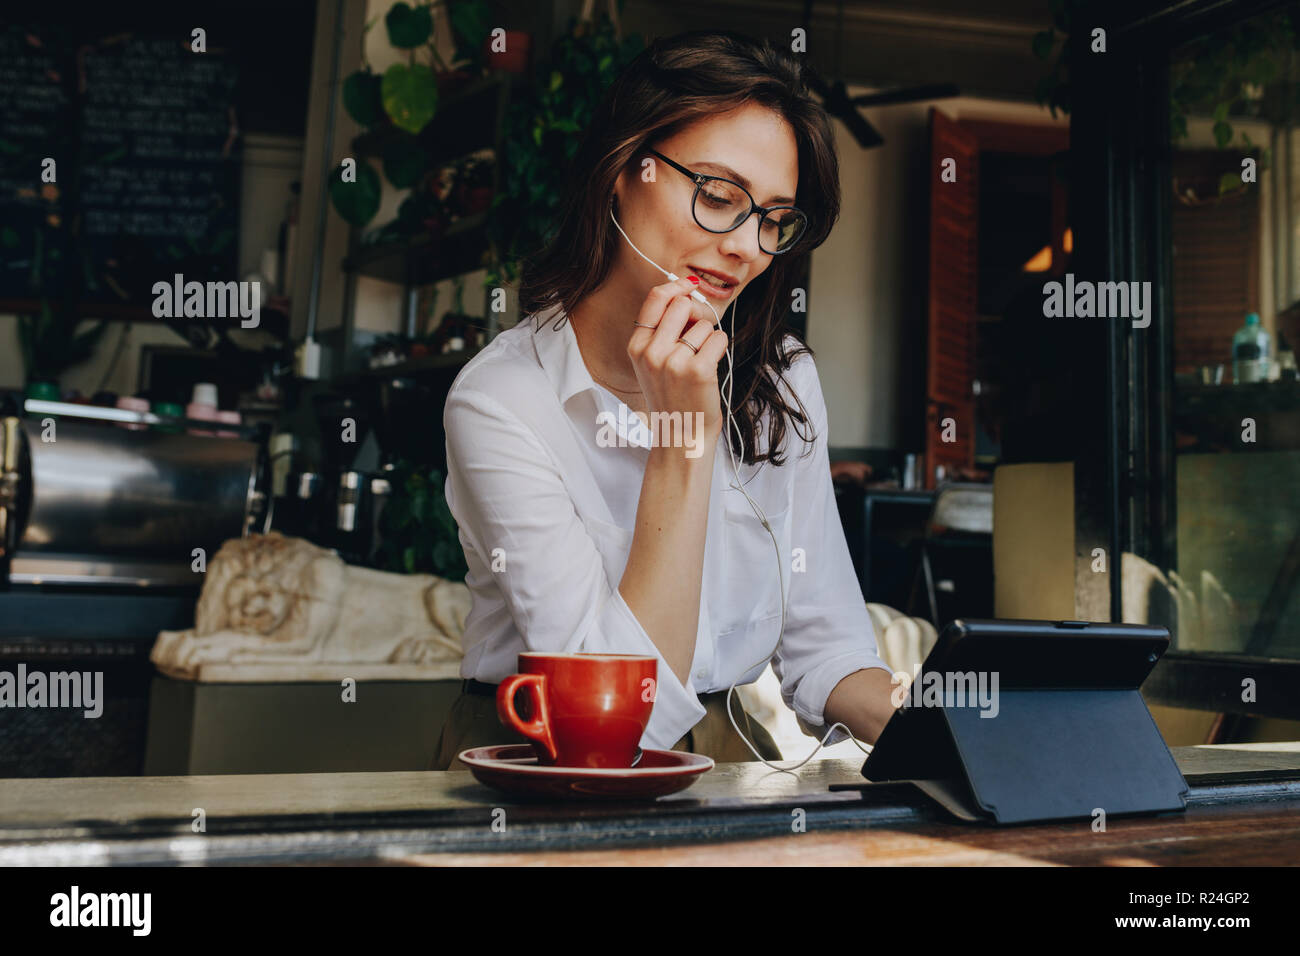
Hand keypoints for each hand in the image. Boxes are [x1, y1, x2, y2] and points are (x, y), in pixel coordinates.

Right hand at [627, 276, 728, 444]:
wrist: (682, 436)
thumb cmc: (673, 397)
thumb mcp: (653, 363)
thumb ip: (663, 330)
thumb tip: (686, 292)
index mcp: (637, 347)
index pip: (655, 299)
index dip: (677, 286)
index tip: (690, 285)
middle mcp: (651, 353)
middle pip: (682, 304)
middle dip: (696, 315)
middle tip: (698, 337)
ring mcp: (673, 362)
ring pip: (703, 325)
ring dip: (708, 340)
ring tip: (699, 364)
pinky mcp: (698, 371)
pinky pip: (718, 339)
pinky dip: (720, 349)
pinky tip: (710, 368)